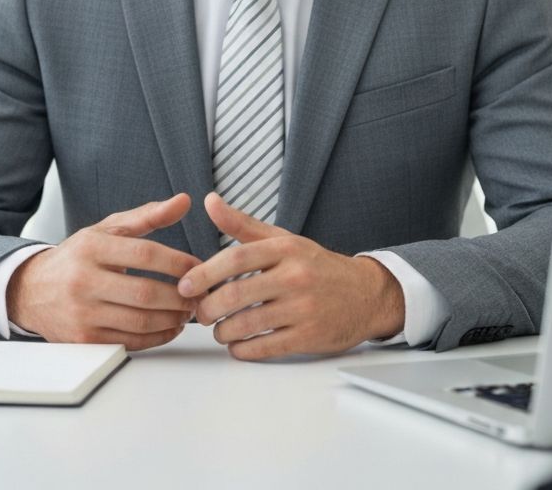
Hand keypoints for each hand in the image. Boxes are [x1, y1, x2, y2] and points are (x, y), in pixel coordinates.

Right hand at [6, 193, 199, 349]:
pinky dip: (157, 337)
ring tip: (189, 310)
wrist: (30, 290)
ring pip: (140, 321)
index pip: (145, 254)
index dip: (178, 262)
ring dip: (173, 318)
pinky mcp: (83, 341)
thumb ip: (147, 216)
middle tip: (199, 293)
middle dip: (180, 295)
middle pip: (145, 292)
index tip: (198, 266)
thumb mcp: (107, 229)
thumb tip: (184, 201)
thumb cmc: (77, 257)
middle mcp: (83, 280)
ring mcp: (82, 313)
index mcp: (92, 248)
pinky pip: (130, 342)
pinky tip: (171, 326)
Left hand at [178, 192, 404, 360]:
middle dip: (208, 308)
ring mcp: (303, 308)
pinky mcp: (309, 337)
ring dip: (223, 332)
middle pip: (237, 295)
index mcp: (285, 249)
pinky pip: (265, 347)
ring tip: (218, 330)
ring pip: (247, 324)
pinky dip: (242, 350)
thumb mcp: (283, 239)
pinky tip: (237, 345)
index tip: (185, 285)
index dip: (205, 273)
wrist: (365, 294)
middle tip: (199, 313)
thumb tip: (210, 201)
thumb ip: (243, 224)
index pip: (236, 258)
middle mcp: (295, 276)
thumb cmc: (317, 266)